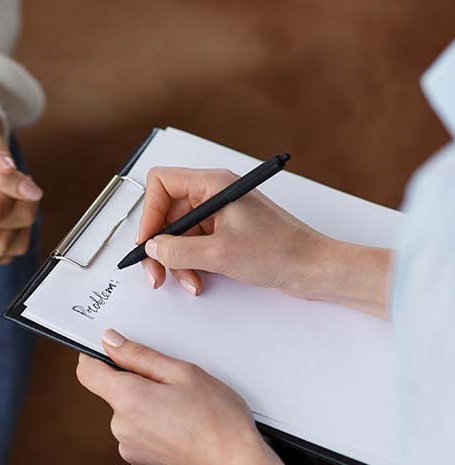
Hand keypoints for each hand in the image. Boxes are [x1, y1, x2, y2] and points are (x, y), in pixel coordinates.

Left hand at [77, 329, 287, 464]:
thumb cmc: (217, 420)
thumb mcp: (182, 373)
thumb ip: (139, 356)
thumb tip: (109, 341)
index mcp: (127, 399)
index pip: (87, 372)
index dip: (96, 357)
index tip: (113, 352)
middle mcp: (121, 427)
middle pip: (114, 393)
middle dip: (137, 384)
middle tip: (173, 386)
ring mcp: (130, 448)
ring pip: (129, 414)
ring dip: (148, 407)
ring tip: (184, 411)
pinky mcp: (141, 463)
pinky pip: (140, 434)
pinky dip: (155, 428)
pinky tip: (182, 430)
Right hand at [137, 167, 390, 317]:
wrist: (315, 269)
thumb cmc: (281, 251)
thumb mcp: (219, 254)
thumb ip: (177, 251)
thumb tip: (152, 248)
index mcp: (213, 184)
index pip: (162, 183)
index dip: (149, 213)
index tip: (148, 241)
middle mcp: (214, 194)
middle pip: (167, 212)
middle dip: (160, 244)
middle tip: (155, 272)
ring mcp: (220, 213)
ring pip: (179, 232)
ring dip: (177, 259)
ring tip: (188, 281)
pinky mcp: (226, 232)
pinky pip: (194, 243)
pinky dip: (191, 263)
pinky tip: (199, 279)